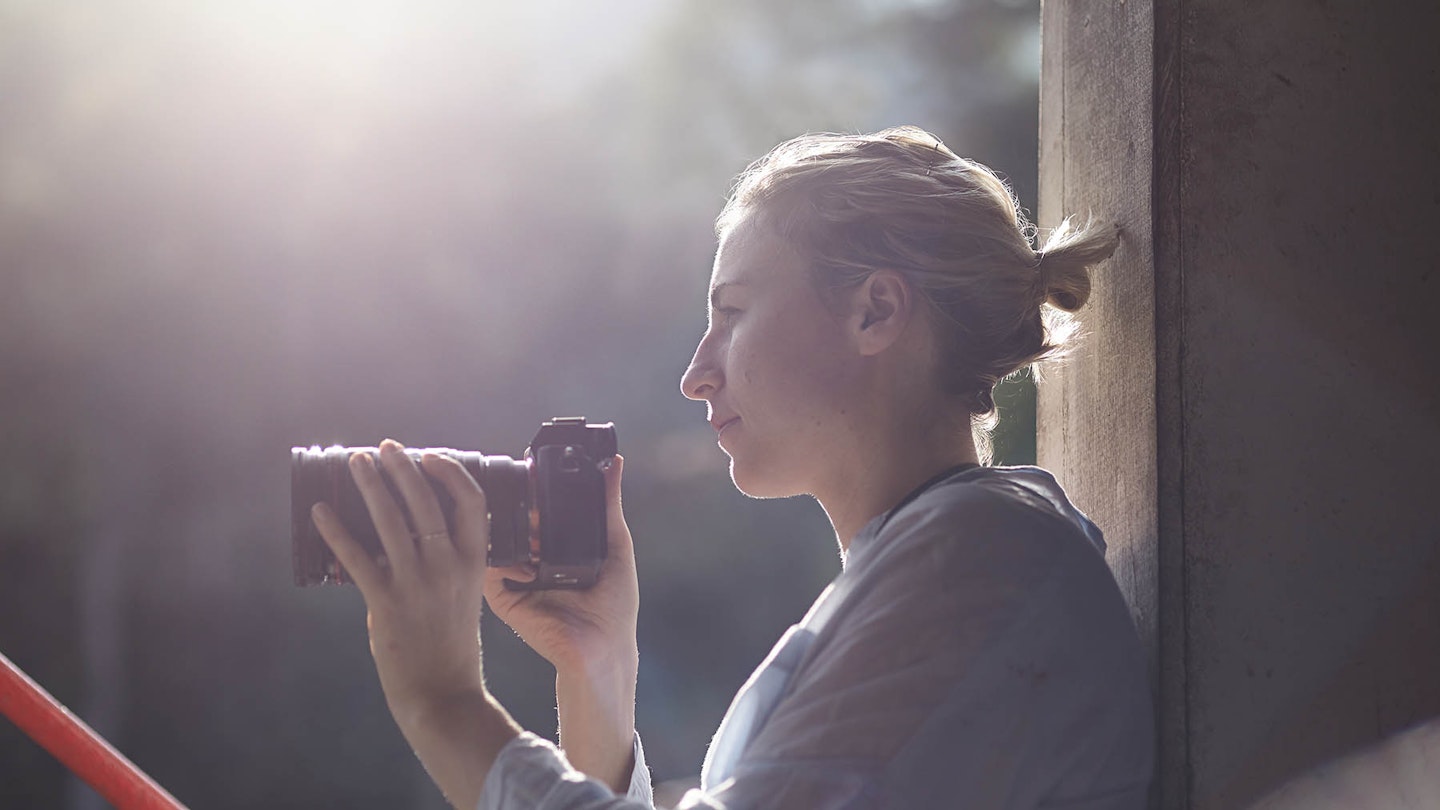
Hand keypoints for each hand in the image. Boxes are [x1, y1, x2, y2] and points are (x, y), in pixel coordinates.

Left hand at [311, 439, 519, 808]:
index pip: (471, 502)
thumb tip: (402, 534)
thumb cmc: (450, 645)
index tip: (430, 456)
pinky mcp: (386, 602)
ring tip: (356, 462)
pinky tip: (321, 511)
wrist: (442, 694)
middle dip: (402, 467)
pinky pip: (357, 557)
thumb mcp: (462, 595)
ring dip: (370, 485)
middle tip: (386, 447)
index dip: (451, 473)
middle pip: (426, 500)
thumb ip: (442, 563)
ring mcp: (417, 583)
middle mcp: (448, 566)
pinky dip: (336, 530)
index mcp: (473, 562)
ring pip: (391, 519)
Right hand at [482, 454, 639, 790]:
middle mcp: (530, 560)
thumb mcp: (615, 545)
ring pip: (495, 540)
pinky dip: (495, 554)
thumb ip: (607, 504)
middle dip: (515, 502)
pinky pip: (488, 568)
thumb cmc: (614, 606)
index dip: (531, 489)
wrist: (603, 649)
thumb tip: (614, 463)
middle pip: (512, 522)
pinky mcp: (502, 597)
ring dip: (502, 523)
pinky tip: (517, 551)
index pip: (534, 511)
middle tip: (521, 484)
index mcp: (554, 547)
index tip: (530, 465)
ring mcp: (513, 578)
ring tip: (520, 513)